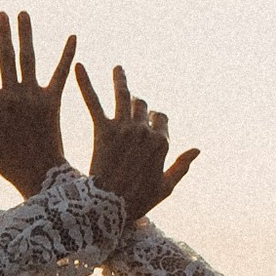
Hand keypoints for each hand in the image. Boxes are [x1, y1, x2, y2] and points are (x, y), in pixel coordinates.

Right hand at [0, 10, 76, 196]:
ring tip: (23, 14)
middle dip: (1, 33)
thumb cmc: (7, 164)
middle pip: (4, 58)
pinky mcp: (53, 104)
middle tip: (0, 13)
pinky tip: (73, 36)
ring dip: (25, 34)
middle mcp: (10, 98)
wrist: (40, 178)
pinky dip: (67, 55)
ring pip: (28, 59)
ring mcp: (32, 99)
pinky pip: (60, 75)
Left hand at [75, 60, 196, 223]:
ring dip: (121, 79)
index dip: (156, 121)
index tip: (149, 126)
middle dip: (139, 105)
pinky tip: (78, 66)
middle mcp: (145, 131)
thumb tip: (197, 149)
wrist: (110, 208)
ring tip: (117, 68)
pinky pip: (93, 102)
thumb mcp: (165, 187)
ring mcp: (124, 129)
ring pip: (124, 96)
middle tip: (131, 105)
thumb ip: (181, 166)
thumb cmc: (139, 202)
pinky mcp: (103, 130)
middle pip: (143, 106)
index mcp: (162, 143)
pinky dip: (85, 83)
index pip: (161, 120)